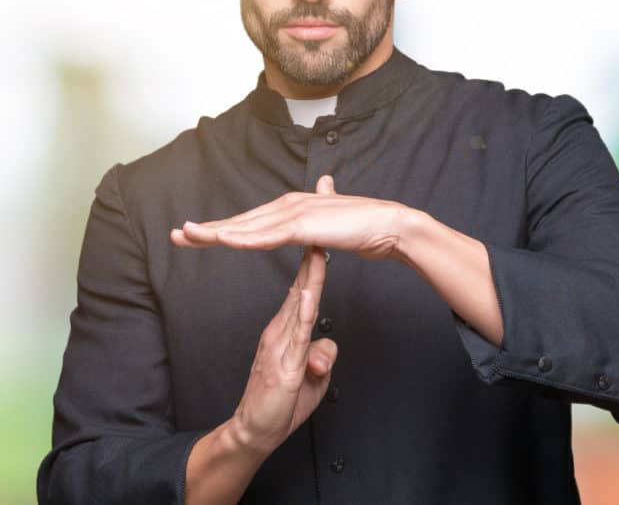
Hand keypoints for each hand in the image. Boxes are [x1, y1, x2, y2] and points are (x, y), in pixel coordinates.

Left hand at [170, 175, 407, 259]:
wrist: (389, 225)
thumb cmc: (364, 227)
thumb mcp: (334, 220)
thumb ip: (322, 208)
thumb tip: (324, 184)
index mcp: (293, 208)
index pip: (250, 221)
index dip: (222, 228)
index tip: (197, 236)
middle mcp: (289, 206)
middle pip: (241, 221)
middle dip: (207, 229)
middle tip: (177, 235)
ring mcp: (296, 214)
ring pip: (248, 227)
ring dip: (216, 232)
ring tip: (188, 235)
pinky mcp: (305, 225)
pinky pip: (270, 235)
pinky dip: (246, 238)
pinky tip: (226, 241)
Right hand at [221, 175, 337, 456]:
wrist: (253, 433)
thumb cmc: (280, 405)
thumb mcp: (308, 377)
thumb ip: (318, 357)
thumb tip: (325, 348)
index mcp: (286, 327)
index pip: (304, 286)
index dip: (315, 259)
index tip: (324, 231)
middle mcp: (281, 328)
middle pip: (299, 284)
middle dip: (309, 252)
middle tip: (318, 225)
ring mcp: (280, 344)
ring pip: (297, 303)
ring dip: (306, 274)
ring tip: (317, 245)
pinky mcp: (282, 364)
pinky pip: (294, 334)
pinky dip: (301, 310)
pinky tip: (308, 291)